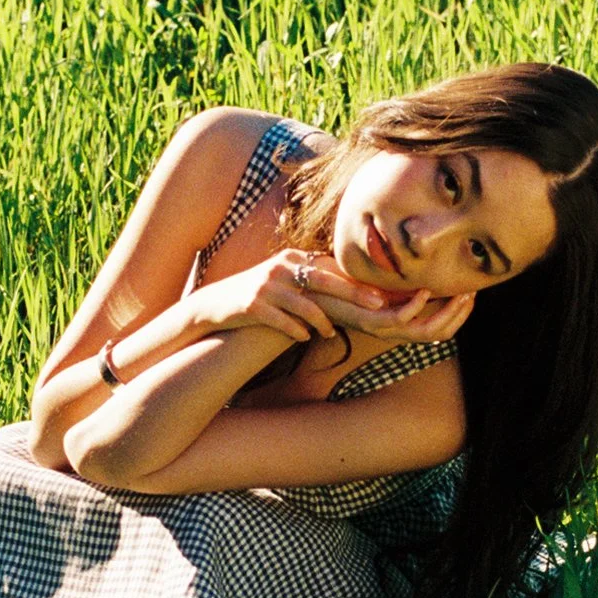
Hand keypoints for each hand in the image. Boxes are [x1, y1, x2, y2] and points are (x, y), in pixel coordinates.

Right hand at [191, 251, 394, 345]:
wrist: (215, 304)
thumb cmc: (258, 294)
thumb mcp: (284, 279)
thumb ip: (311, 280)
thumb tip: (346, 287)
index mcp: (292, 259)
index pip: (330, 268)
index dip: (356, 280)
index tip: (382, 291)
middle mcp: (281, 268)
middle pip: (325, 281)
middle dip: (354, 293)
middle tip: (378, 305)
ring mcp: (266, 287)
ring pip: (305, 304)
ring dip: (322, 322)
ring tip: (331, 334)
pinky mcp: (252, 306)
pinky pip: (281, 320)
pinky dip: (296, 331)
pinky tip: (304, 339)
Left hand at [304, 257, 474, 344]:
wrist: (308, 288)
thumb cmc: (341, 280)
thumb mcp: (378, 277)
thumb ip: (399, 277)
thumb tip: (422, 262)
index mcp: (397, 321)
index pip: (438, 329)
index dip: (458, 315)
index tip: (472, 294)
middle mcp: (392, 330)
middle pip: (438, 334)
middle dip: (459, 315)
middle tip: (472, 294)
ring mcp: (380, 328)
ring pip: (424, 331)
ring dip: (446, 313)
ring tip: (460, 293)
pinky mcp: (367, 321)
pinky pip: (399, 320)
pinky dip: (416, 306)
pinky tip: (426, 290)